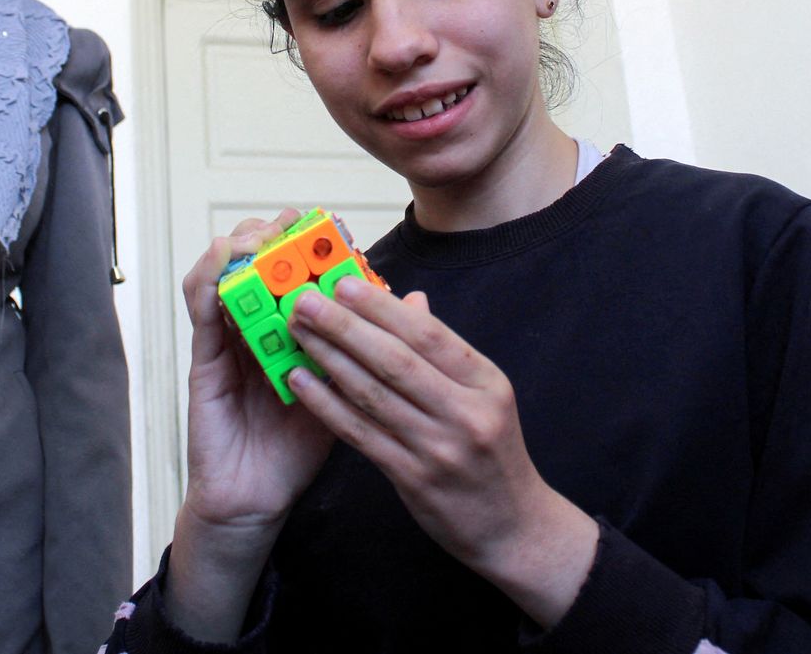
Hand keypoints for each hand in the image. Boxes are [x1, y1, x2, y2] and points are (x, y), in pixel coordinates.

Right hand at [167, 210, 336, 640]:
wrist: (260, 499)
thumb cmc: (299, 446)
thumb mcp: (348, 388)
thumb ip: (375, 345)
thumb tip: (417, 300)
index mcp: (292, 330)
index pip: (296, 270)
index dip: (310, 241)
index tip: (334, 223)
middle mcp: (258, 328)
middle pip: (258, 262)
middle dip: (275, 234)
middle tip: (295, 221)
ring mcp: (228, 341)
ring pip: (224, 274)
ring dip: (242, 248)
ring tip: (264, 236)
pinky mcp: (205, 360)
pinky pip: (201, 311)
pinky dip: (210, 282)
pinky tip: (227, 268)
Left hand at [287, 280, 596, 627]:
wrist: (514, 527)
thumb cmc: (493, 452)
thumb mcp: (486, 396)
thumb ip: (444, 354)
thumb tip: (410, 301)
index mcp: (487, 382)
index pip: (429, 334)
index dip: (382, 307)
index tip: (344, 283)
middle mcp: (466, 412)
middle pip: (395, 360)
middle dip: (345, 325)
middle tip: (305, 299)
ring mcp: (439, 448)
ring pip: (373, 393)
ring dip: (328, 357)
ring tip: (297, 331)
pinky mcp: (413, 478)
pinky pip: (361, 433)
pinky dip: (327, 404)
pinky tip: (301, 381)